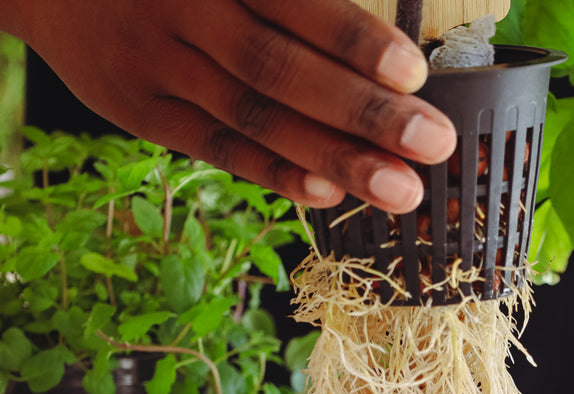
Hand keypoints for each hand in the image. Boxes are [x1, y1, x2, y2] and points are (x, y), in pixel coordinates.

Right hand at [16, 0, 455, 212]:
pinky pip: (214, 147)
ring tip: (401, 192)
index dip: (351, 41)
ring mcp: (154, 65)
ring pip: (252, 120)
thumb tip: (372, 24)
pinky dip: (272, 172)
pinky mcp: (139, 110)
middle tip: (434, 145)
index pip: (290, 4)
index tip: (413, 75)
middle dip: (361, 114)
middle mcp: (178, 11)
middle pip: (277, 70)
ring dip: (332, 160)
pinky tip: (326, 195)